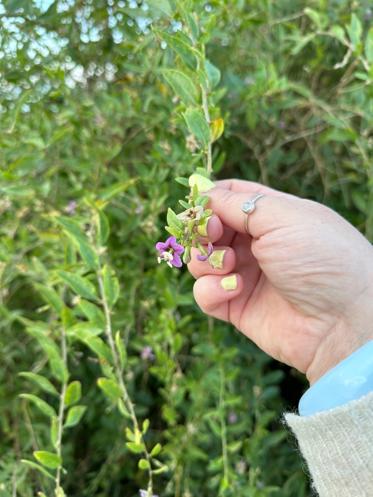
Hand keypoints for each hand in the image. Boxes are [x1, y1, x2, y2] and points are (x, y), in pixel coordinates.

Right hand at [188, 179, 372, 383]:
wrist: (344, 319)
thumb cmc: (321, 257)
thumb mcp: (282, 216)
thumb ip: (237, 203)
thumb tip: (204, 194)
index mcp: (271, 216)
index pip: (229, 198)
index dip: (209, 199)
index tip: (198, 206)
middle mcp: (256, 244)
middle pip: (209, 229)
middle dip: (202, 230)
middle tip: (212, 234)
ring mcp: (245, 275)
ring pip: (201, 261)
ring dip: (206, 259)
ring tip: (230, 265)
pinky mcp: (236, 306)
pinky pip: (205, 294)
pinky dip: (211, 289)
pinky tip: (234, 289)